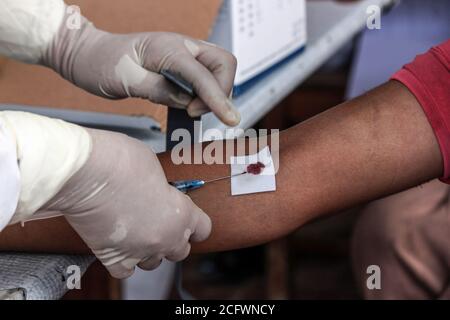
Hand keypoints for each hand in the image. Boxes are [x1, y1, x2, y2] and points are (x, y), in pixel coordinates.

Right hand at [38, 128, 211, 278]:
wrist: (85, 172)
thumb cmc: (120, 162)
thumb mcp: (156, 169)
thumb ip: (164, 190)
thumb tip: (160, 194)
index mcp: (182, 213)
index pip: (203, 229)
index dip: (196, 224)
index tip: (189, 221)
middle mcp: (165, 237)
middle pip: (180, 251)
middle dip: (173, 238)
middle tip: (161, 223)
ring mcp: (140, 250)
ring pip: (153, 262)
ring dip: (149, 249)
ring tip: (137, 231)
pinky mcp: (113, 257)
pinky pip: (125, 271)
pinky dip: (124, 261)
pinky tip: (120, 245)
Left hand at [43, 14, 239, 125]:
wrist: (88, 53)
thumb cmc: (101, 63)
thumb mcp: (124, 80)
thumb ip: (159, 90)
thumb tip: (188, 101)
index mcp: (168, 47)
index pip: (203, 74)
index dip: (218, 98)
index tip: (230, 119)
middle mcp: (181, 47)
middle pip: (223, 63)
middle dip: (221, 91)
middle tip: (195, 113)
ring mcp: (182, 55)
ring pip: (218, 71)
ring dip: (214, 94)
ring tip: (191, 112)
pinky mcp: (180, 66)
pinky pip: (204, 79)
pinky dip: (204, 95)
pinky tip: (188, 107)